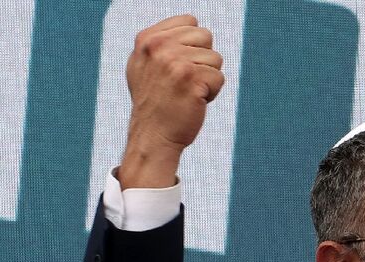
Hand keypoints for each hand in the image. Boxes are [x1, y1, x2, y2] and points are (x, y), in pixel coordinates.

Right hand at [119, 14, 224, 188]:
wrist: (152, 136)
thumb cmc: (154, 104)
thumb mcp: (145, 65)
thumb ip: (162, 43)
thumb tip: (192, 23)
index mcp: (148, 39)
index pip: (190, 22)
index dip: (193, 45)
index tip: (178, 66)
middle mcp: (159, 46)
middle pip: (206, 37)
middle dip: (203, 61)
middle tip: (184, 82)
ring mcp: (174, 61)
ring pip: (215, 59)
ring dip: (207, 79)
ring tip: (187, 93)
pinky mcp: (191, 79)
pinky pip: (219, 78)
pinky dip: (212, 93)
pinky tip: (194, 102)